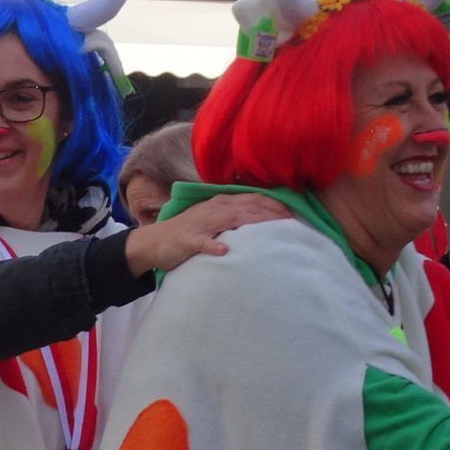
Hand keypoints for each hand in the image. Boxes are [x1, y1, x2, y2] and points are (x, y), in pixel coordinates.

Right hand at [123, 193, 290, 275]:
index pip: (253, 198)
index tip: (294, 214)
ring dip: (251, 223)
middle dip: (270, 213)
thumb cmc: (189, 232)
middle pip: (247, 207)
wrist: (155, 241)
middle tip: (292, 223)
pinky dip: (212, 246)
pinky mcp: (187, 240)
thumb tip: (264, 220)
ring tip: (270, 231)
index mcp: (221, 203)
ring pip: (229, 220)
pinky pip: (201, 242)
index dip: (274, 205)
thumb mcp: (214, 218)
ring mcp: (200, 224)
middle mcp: (214, 209)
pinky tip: (224, 251)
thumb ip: (236, 216)